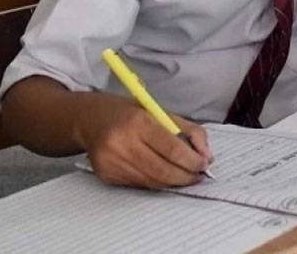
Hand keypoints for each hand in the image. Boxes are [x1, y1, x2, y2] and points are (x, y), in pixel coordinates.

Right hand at [77, 93, 212, 188]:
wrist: (89, 119)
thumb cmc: (129, 113)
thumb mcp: (160, 111)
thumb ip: (188, 130)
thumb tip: (206, 155)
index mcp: (138, 122)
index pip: (173, 150)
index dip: (193, 161)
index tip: (204, 163)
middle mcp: (122, 143)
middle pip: (164, 171)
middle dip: (187, 176)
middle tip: (199, 175)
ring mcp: (112, 162)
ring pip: (153, 182)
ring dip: (174, 182)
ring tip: (186, 176)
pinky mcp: (107, 175)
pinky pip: (140, 185)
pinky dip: (156, 182)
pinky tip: (163, 175)